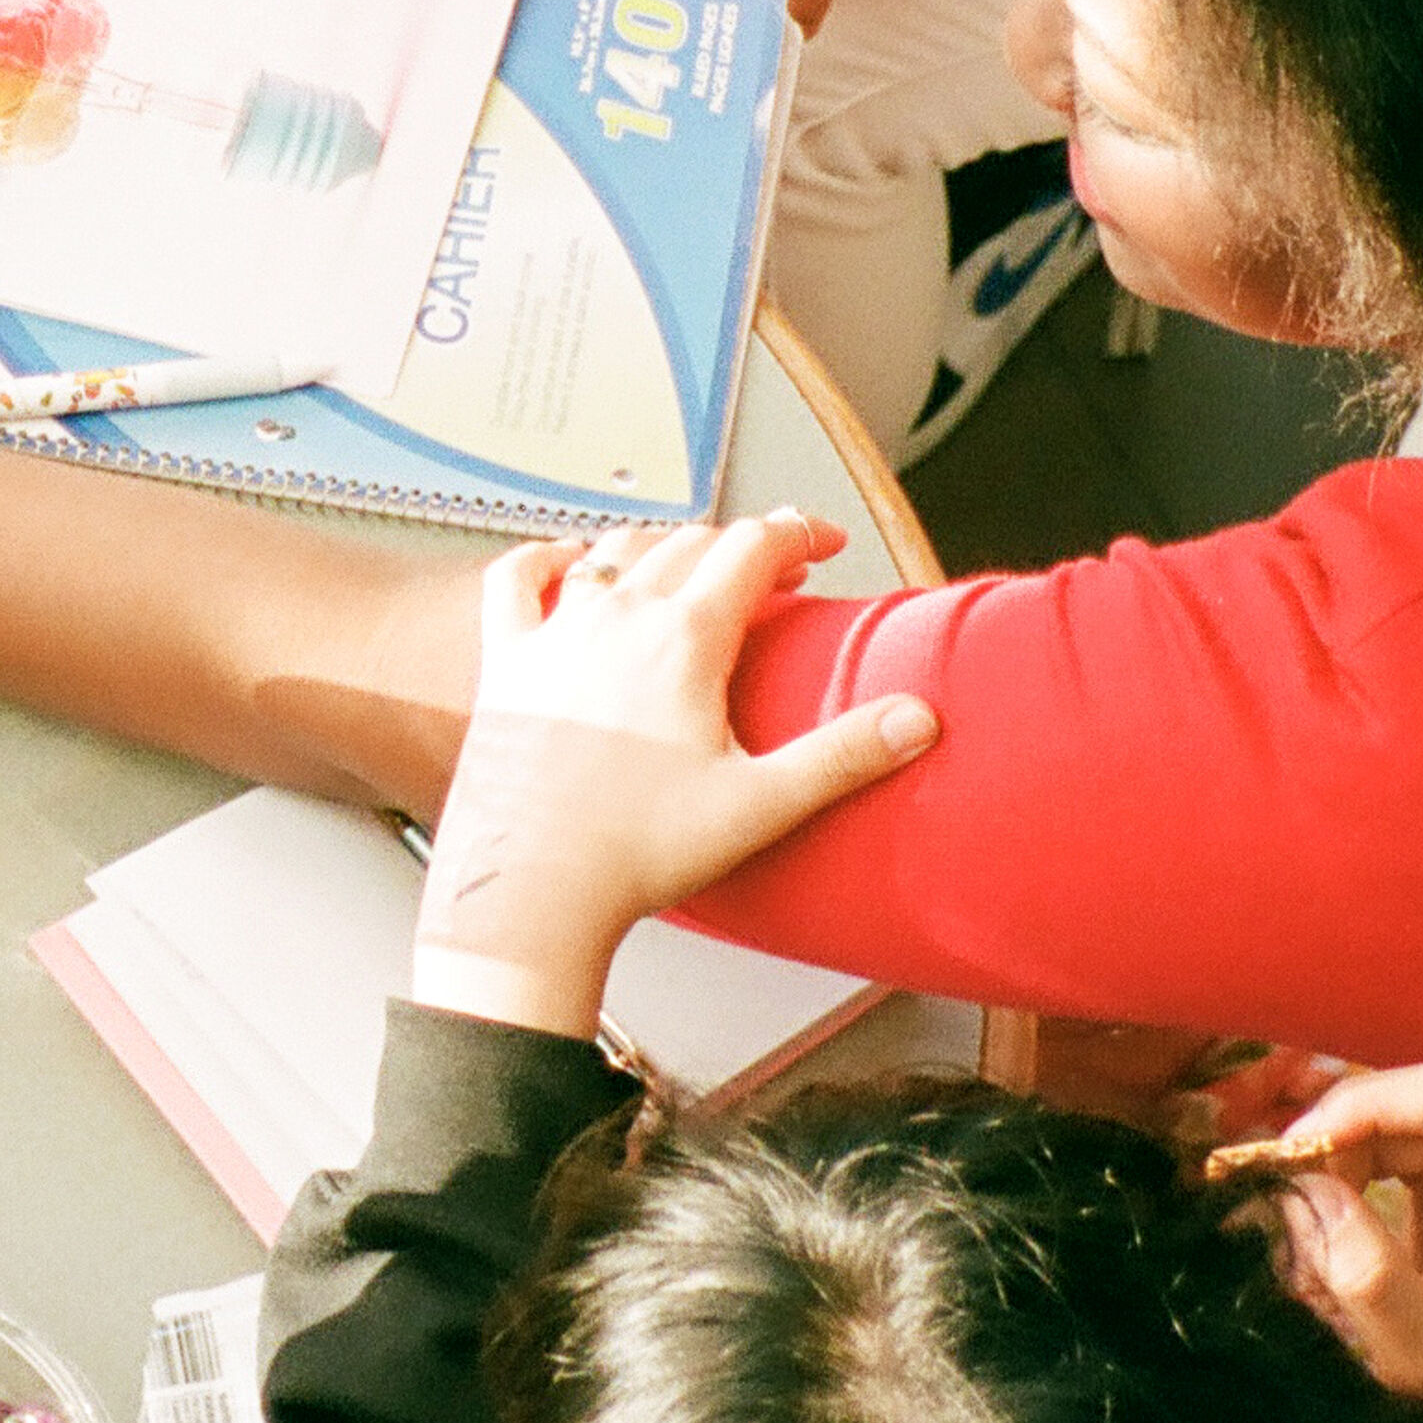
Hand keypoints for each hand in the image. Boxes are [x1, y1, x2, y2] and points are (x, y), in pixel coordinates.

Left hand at [414, 520, 936, 1041]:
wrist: (532, 889)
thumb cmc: (636, 852)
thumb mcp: (761, 804)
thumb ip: (844, 755)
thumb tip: (915, 720)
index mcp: (683, 641)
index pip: (753, 548)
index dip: (799, 533)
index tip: (825, 542)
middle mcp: (616, 619)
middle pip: (690, 543)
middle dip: (743, 543)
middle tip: (778, 566)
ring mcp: (555, 633)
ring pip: (615, 551)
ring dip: (663, 544)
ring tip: (693, 563)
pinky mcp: (507, 661)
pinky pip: (518, 579)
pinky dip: (547, 557)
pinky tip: (566, 561)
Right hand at [1264, 1060, 1422, 1422]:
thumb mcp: (1419, 1351)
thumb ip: (1364, 1274)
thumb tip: (1303, 1189)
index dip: (1365, 1105)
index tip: (1300, 1154)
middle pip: (1415, 1098)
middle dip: (1340, 1135)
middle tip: (1289, 1193)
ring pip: (1399, 1111)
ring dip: (1342, 1152)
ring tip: (1314, 1217)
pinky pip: (1401, 1132)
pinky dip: (1357, 1161)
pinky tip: (1340, 1211)